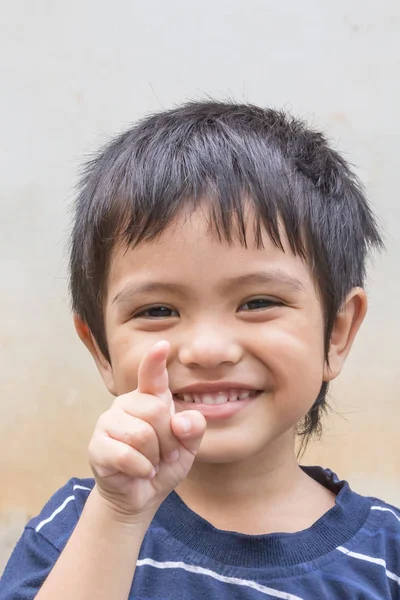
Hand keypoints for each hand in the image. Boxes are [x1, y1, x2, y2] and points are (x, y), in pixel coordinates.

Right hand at [88, 341, 205, 521]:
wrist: (140, 495)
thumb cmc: (163, 464)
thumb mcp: (188, 448)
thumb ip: (193, 429)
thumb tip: (181, 421)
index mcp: (150, 398)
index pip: (152, 375)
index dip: (155, 360)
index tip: (162, 345)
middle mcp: (127, 403)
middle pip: (156, 411)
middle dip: (168, 440)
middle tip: (166, 455)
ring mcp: (109, 422)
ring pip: (141, 434)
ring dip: (154, 457)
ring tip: (152, 463)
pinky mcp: (97, 445)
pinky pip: (127, 455)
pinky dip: (142, 469)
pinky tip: (141, 472)